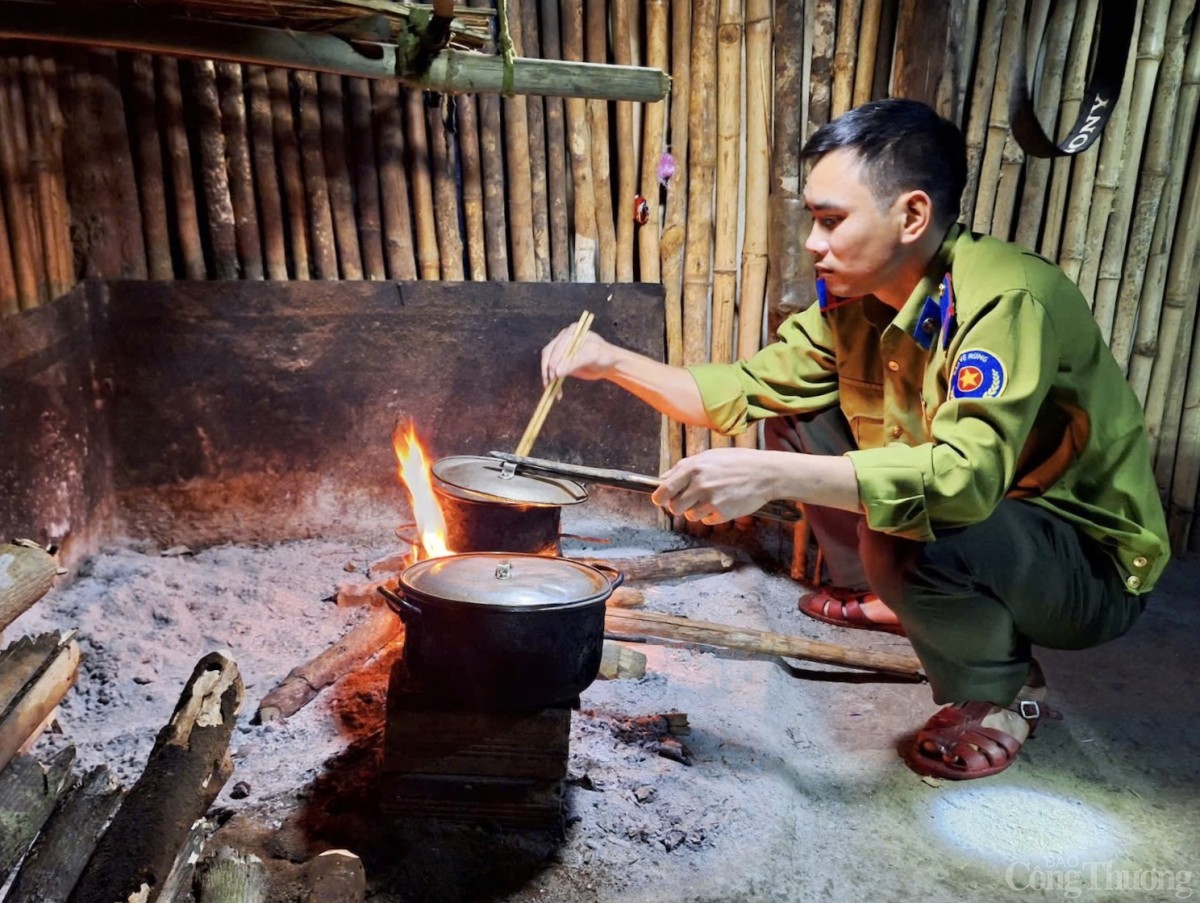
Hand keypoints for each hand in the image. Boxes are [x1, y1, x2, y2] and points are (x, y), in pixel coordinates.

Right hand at [540, 327, 618, 386]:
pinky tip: (556, 391)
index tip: (555, 375)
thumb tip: (557, 372)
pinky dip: (552, 381)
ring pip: (547, 362)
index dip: (554, 361)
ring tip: (551, 389)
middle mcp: (563, 338)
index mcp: (572, 332)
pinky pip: (551, 370)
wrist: (608, 363)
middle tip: (550, 384)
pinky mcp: (560, 360)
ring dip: (547, 377)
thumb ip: (574, 362)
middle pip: (549, 354)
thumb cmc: (603, 356)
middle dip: (548, 370)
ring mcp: (560, 349)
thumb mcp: (592, 357)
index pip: (558, 346)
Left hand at [651, 448, 780, 524]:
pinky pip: (706, 520)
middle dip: (678, 506)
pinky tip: (722, 503)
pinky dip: (711, 515)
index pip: (664, 489)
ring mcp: (711, 500)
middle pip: (674, 507)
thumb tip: (663, 479)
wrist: (766, 473)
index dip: (659, 497)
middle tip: (688, 500)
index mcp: (693, 467)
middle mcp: (700, 484)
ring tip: (710, 499)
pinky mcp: (722, 513)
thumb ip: (684, 467)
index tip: (660, 500)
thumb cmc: (737, 462)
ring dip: (696, 510)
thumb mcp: (709, 456)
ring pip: (690, 515)